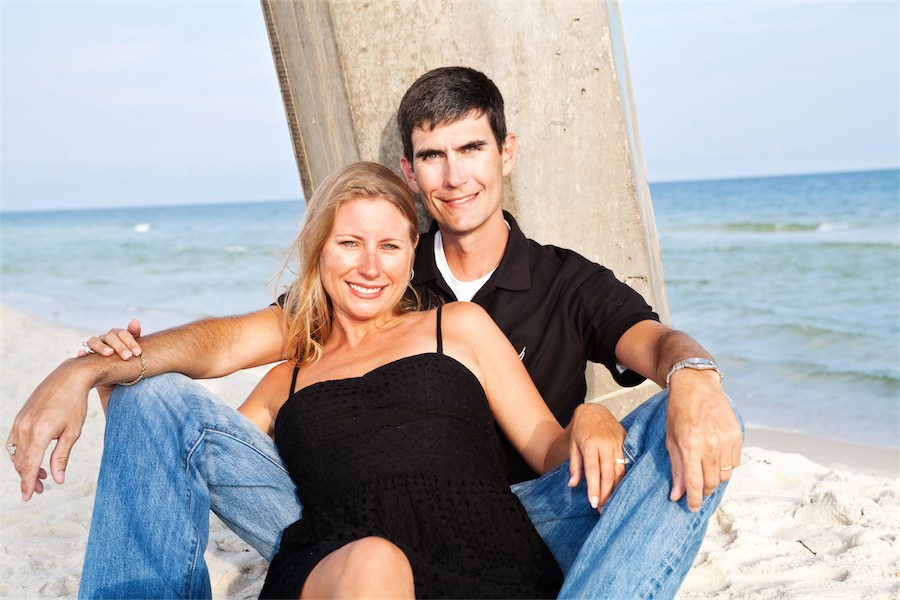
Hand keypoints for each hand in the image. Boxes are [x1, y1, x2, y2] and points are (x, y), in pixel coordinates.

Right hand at [6, 359, 92, 500]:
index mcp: (39, 433)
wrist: (69, 377)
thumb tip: (58, 480)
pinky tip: (33, 457)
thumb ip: (61, 457)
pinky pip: (14, 441)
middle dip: (27, 477)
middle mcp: (25, 427)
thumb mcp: (73, 433)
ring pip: (15, 453)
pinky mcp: (19, 417)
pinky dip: (20, 453)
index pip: (28, 466)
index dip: (27, 484)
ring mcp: (19, 421)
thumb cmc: (75, 405)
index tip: (28, 497)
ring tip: (40, 474)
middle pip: (20, 462)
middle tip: (40, 488)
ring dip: (24, 466)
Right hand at [79, 319, 141, 359]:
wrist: (113, 369)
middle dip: (120, 347)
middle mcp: (104, 338)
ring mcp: (94, 346)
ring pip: (94, 342)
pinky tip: (83, 355)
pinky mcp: (86, 356)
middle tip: (128, 357)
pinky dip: (82, 353)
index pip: (122, 333)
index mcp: (116, 334)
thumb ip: (134, 333)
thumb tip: (135, 320)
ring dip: (101, 347)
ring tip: (109, 353)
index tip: (138, 353)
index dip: (130, 342)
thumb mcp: (131, 346)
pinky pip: (82, 353)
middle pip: (110, 337)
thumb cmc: (124, 356)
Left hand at [566, 403, 627, 511]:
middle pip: (608, 474)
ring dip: (616, 489)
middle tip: (603, 509)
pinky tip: (623, 489)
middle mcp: (605, 444)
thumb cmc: (581, 430)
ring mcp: (618, 442)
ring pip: (620, 471)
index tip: (594, 503)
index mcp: (590, 444)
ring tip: (612, 503)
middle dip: (606, 493)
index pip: (592, 470)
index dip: (594, 488)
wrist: (594, 411)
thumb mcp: (573, 446)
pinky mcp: (626, 442)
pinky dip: (625, 478)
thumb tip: (573, 485)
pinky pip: (628, 463)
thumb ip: (574, 466)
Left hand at [665, 369, 741, 511]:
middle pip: (712, 483)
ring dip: (715, 479)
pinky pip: (735, 463)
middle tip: (698, 490)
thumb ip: (676, 468)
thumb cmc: (678, 412)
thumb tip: (677, 495)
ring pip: (725, 475)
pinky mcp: (737, 436)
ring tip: (705, 470)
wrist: (696, 386)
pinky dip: (726, 466)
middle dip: (704, 491)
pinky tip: (715, 457)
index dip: (694, 500)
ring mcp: (726, 440)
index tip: (691, 508)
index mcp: (690, 446)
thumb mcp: (670, 440)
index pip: (695, 484)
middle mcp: (711, 445)